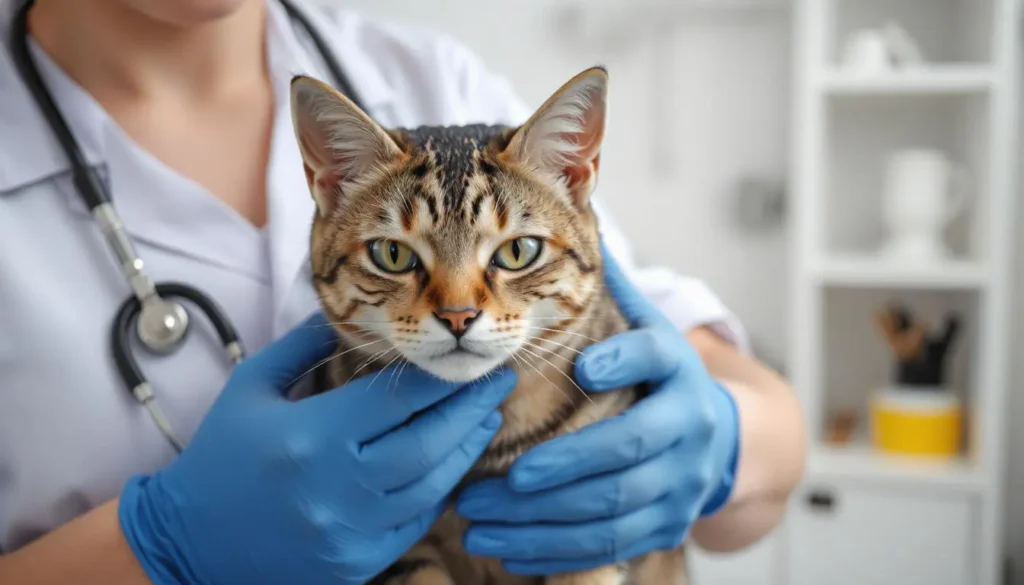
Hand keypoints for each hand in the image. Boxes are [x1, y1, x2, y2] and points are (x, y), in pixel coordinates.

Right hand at [117, 311, 515, 584]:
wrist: (188, 541)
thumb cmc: (220, 456)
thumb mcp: (252, 387)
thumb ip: (302, 345)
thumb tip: (347, 310)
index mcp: (311, 436)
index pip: (397, 399)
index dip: (440, 378)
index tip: (466, 359)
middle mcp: (336, 487)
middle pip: (429, 442)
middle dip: (472, 408)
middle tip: (498, 382)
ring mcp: (349, 532)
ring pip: (432, 486)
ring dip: (466, 449)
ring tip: (485, 420)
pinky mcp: (355, 564)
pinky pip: (415, 523)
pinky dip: (438, 491)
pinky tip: (449, 464)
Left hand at [456, 243, 739, 574]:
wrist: (727, 442)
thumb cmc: (665, 379)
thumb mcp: (654, 331)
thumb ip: (619, 292)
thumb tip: (582, 221)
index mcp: (680, 369)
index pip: (655, 357)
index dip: (623, 361)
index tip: (582, 368)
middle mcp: (691, 426)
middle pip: (625, 450)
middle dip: (555, 468)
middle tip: (489, 482)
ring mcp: (684, 481)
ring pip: (612, 507)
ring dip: (539, 520)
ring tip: (476, 520)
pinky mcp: (669, 523)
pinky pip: (611, 546)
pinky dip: (556, 552)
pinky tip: (507, 551)